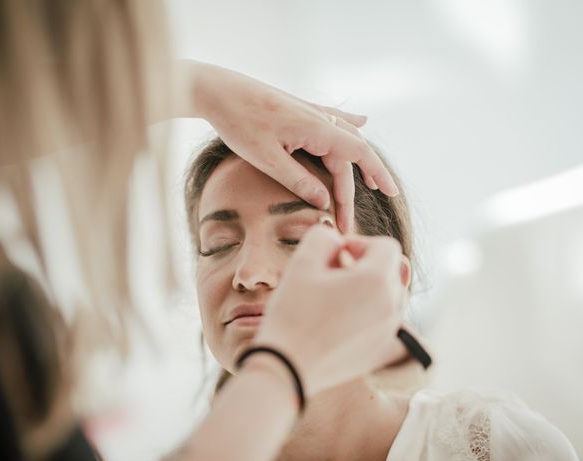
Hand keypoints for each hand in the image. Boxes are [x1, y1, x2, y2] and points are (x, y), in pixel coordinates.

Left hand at [188, 61, 399, 232]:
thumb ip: (298, 181)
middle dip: (352, 191)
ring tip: (371, 184)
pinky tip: (363, 120)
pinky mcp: (299, 109)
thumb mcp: (267, 159)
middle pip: (347, 156)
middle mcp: (319, 118)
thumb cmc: (238, 124)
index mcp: (316, 128)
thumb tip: (326, 201)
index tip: (391, 195)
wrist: (217, 89)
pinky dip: (349, 125)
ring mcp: (310, 111)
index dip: (377, 175)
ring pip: (341, 141)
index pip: (359, 154)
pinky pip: (332, 119)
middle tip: (347, 223)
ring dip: (355, 164)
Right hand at [253, 225, 405, 396]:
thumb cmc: (292, 312)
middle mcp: (392, 305)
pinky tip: (346, 318)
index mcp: (377, 280)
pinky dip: (373, 313)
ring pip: (391, 295)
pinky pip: (389, 322)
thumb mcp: (302, 262)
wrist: (286, 366)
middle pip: (392, 269)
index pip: (386, 245)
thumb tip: (338, 242)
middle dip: (366, 264)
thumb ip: (324, 237)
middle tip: (333, 273)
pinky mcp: (382, 351)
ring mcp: (390, 331)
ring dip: (369, 288)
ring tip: (335, 296)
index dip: (360, 243)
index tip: (334, 255)